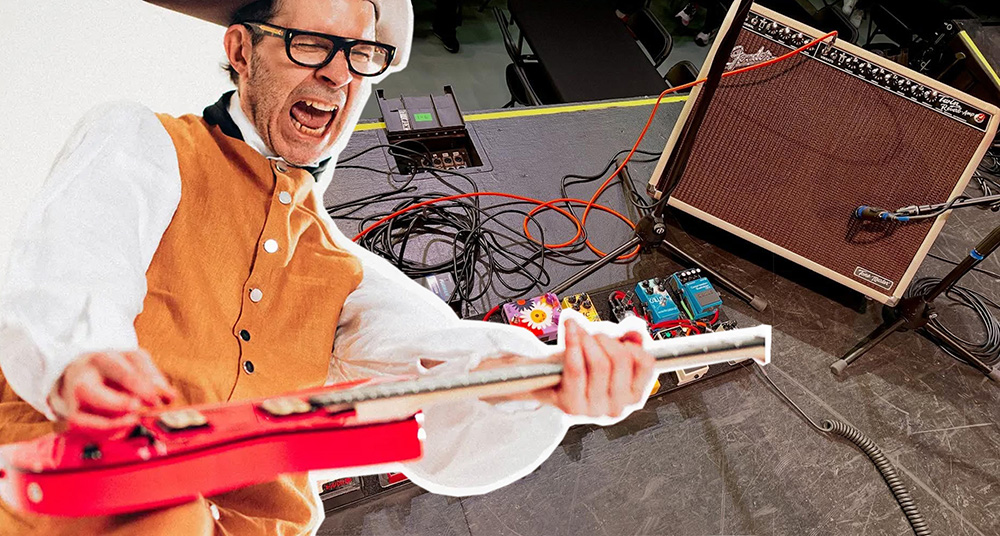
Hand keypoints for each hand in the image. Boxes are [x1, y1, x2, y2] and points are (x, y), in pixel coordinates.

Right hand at [48, 350, 177, 428]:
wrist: (82, 373)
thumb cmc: (113, 368)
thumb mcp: (135, 361)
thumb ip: (153, 376)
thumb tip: (168, 396)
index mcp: (101, 361)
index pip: (118, 370)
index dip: (139, 387)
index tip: (156, 400)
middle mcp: (81, 381)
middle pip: (89, 393)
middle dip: (116, 405)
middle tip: (137, 410)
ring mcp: (72, 404)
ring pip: (80, 420)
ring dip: (110, 426)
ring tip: (132, 421)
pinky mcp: (72, 422)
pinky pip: (84, 434)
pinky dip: (105, 435)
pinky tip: (123, 429)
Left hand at [535, 319, 654, 417]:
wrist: (548, 385)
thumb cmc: (579, 369)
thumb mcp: (605, 355)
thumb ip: (624, 344)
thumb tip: (635, 336)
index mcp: (632, 395)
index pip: (645, 364)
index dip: (632, 345)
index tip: (620, 339)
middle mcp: (617, 406)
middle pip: (620, 360)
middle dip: (606, 339)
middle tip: (594, 335)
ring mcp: (595, 409)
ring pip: (599, 363)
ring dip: (588, 340)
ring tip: (580, 335)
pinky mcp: (572, 406)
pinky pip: (576, 369)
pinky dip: (573, 344)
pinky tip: (571, 332)